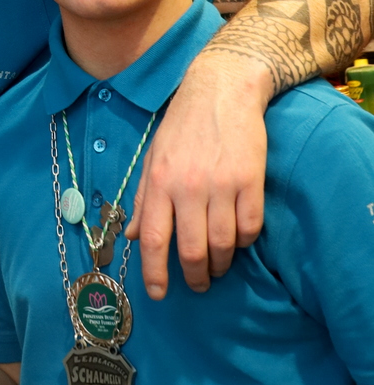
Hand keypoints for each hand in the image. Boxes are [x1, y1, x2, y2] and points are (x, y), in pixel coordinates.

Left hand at [127, 54, 267, 297]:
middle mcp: (188, 187)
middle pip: (193, 251)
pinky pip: (249, 228)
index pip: (154, 240)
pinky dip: (244, 242)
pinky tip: (238, 239)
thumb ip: (144, 200)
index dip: (155, 273)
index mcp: (159, 182)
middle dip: (194, 276)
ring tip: (218, 266)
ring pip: (223, 245)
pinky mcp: (251, 181)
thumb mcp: (153, 158)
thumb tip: (133, 237)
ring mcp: (222, 185)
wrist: (221, 90)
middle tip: (198, 283)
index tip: (158, 295)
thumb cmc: (182, 126)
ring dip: (221, 264)